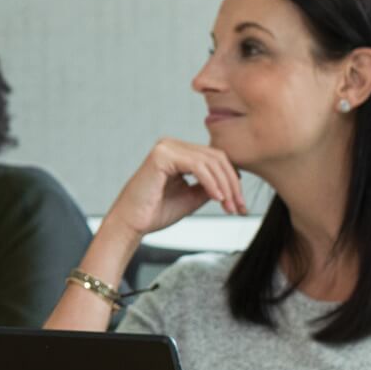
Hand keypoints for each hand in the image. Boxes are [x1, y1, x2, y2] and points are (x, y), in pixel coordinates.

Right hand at [104, 138, 247, 238]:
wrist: (131, 224)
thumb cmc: (154, 212)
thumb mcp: (192, 197)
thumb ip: (210, 186)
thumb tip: (234, 182)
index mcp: (177, 153)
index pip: (215, 159)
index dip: (232, 180)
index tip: (239, 204)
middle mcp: (171, 145)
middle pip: (216, 157)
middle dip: (232, 184)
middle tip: (238, 207)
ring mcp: (166, 147)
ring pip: (210, 161)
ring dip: (225, 186)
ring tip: (229, 206)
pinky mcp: (162, 156)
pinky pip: (197, 166)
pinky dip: (211, 182)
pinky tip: (217, 198)